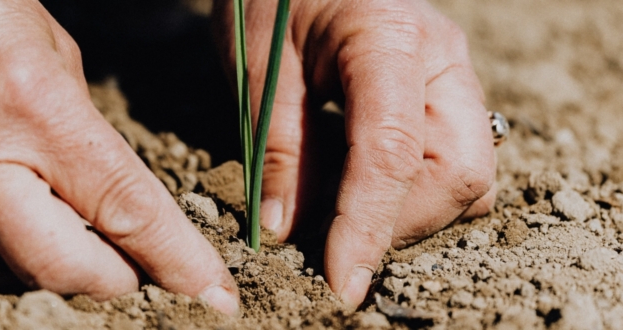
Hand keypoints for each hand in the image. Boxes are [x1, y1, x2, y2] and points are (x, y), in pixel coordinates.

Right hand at [0, 0, 237, 314]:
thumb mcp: (53, 52)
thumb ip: (85, 127)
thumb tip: (110, 186)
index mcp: (38, 111)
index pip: (127, 208)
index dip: (179, 259)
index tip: (216, 294)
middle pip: (67, 269)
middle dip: (120, 282)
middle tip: (144, 271)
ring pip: (16, 273)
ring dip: (66, 271)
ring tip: (92, 247)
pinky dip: (14, 255)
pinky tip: (32, 226)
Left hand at [213, 0, 495, 307]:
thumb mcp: (259, 68)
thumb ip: (279, 150)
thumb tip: (287, 232)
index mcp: (389, 39)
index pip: (393, 152)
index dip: (369, 226)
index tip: (341, 282)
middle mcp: (441, 61)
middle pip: (458, 173)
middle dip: (400, 223)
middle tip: (335, 238)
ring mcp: (451, 79)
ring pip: (467, 177)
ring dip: (409, 214)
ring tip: (344, 211)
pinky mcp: (445, 98)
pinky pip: (454, 165)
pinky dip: (413, 195)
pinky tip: (363, 188)